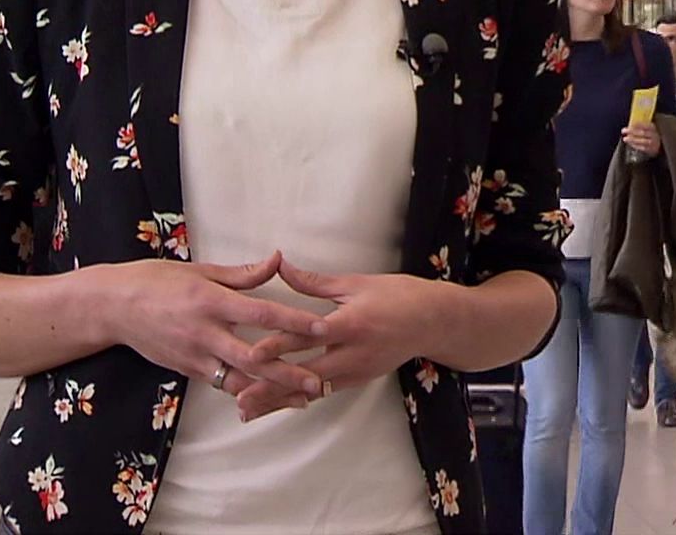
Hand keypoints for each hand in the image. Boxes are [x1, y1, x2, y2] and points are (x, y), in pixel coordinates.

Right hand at [98, 250, 329, 400]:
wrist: (113, 308)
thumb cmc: (157, 281)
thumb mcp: (200, 270)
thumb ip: (243, 274)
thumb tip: (278, 260)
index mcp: (211, 301)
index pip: (261, 314)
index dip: (293, 322)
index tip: (322, 328)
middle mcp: (205, 332)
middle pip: (253, 357)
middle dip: (288, 371)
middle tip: (319, 380)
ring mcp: (194, 355)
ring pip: (238, 380)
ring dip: (272, 391)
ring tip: (302, 399)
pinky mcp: (187, 370)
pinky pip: (221, 385)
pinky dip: (246, 393)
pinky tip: (268, 400)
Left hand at [230, 261, 451, 421]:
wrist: (434, 322)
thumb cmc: (399, 295)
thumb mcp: (357, 283)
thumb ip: (315, 282)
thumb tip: (280, 266)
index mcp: (352, 324)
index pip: (308, 337)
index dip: (278, 346)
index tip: (251, 354)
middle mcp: (353, 353)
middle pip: (305, 374)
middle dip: (271, 388)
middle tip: (240, 399)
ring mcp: (357, 371)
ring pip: (311, 390)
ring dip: (279, 401)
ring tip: (249, 410)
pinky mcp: (359, 379)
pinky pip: (324, 392)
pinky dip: (299, 398)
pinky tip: (277, 405)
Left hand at [622, 122, 661, 156]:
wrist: (657, 146)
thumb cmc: (649, 135)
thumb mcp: (647, 129)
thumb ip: (640, 127)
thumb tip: (629, 126)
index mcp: (653, 128)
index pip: (645, 125)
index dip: (637, 125)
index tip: (629, 125)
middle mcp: (654, 135)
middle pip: (643, 133)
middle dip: (632, 131)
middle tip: (623, 130)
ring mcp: (653, 143)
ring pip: (642, 141)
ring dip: (632, 140)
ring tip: (625, 138)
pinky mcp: (651, 150)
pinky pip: (642, 148)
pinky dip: (635, 145)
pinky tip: (630, 143)